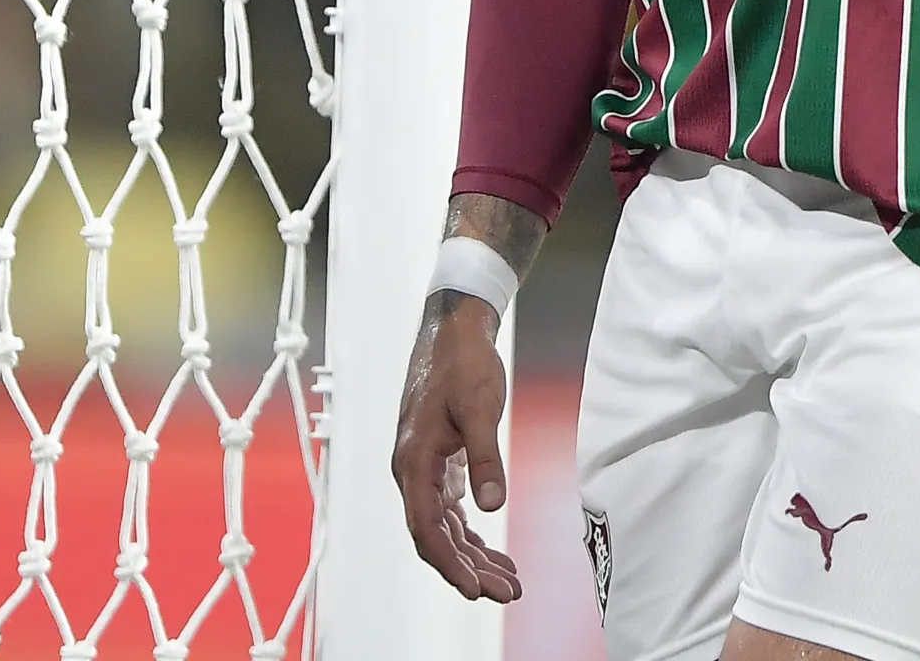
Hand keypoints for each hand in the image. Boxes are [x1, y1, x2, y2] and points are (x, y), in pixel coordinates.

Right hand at [392, 293, 521, 601]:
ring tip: (507, 580)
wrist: (454, 328)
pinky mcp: (438, 460)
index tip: (475, 590)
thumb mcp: (479, 407)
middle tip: (506, 591)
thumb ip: (485, 457)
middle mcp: (412, 470)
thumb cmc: (464, 362)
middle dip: (469, 568)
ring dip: (473, 554)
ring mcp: (424, 467)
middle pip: (436, 535)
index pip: (426, 528)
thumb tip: (492, 506)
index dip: (450, 563)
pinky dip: (470, 530)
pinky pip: (450, 508)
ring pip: (444, 526)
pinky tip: (491, 548)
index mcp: (414, 462)